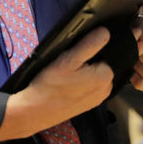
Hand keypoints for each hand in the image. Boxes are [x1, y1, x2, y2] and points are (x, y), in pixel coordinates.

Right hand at [0, 27, 113, 142]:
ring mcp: (97, 99)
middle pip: (99, 65)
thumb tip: (105, 32)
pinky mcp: (88, 105)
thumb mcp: (68, 59)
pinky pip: (88, 87)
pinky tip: (65, 87)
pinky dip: (79, 84)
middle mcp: (106, 89)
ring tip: (65, 78)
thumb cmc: (50, 85)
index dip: (88, 53)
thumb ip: (89, 45)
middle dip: (86, 64)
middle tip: (67, 68)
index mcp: (105, 76)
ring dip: (82, 74)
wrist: (36, 111)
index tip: (73, 59)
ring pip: (93, 76)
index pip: (104, 54)